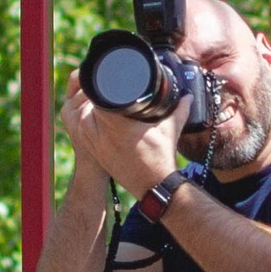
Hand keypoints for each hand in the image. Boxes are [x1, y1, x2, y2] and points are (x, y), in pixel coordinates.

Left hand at [60, 78, 183, 194]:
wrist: (153, 186)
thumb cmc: (161, 157)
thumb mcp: (170, 129)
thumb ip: (179, 109)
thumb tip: (187, 97)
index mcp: (118, 125)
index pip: (100, 98)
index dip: (104, 89)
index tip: (112, 85)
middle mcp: (103, 135)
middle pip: (90, 107)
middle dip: (98, 99)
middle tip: (109, 94)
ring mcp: (97, 146)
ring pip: (83, 120)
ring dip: (91, 112)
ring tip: (104, 106)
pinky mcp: (96, 154)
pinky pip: (85, 134)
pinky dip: (90, 126)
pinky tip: (99, 122)